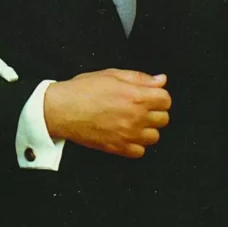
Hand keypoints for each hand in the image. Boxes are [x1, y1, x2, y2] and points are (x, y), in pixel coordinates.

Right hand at [43, 69, 170, 158]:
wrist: (62, 109)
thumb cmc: (82, 90)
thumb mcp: (111, 75)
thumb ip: (139, 78)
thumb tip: (160, 80)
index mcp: (135, 96)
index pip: (166, 99)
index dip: (159, 96)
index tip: (151, 96)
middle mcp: (135, 116)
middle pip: (163, 118)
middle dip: (154, 111)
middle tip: (140, 107)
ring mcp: (128, 134)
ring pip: (154, 136)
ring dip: (147, 129)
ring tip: (132, 121)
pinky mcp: (118, 148)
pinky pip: (140, 151)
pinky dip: (136, 144)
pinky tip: (126, 134)